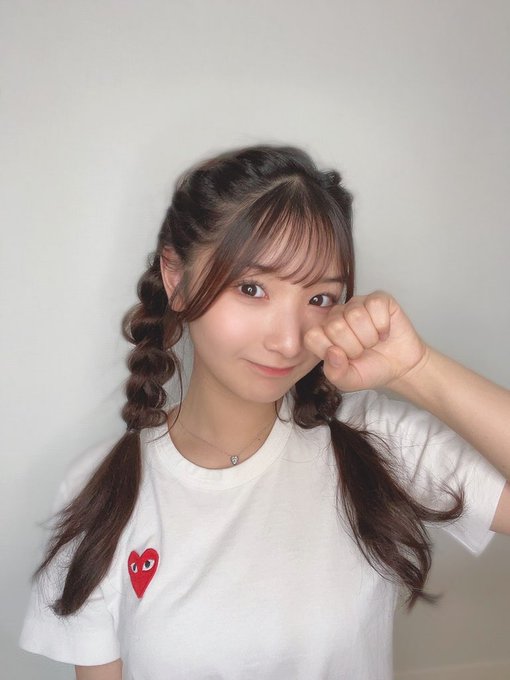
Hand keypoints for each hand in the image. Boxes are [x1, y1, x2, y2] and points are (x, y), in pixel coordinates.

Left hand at [304, 291, 428, 391]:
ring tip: (373, 341)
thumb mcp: (348, 381)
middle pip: (335, 326)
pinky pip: (375, 305)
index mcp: (323, 332)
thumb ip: (334, 372)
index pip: (312, 336)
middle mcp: (336, 315)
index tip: (345, 359)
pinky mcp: (378, 299)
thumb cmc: (371, 369)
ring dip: (369, 337)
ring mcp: (356, 304)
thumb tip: (332, 351)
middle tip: (362, 351)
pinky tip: (384, 332)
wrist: (400, 366)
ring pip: (356, 315)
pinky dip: (383, 325)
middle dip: (354, 347)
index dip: (332, 352)